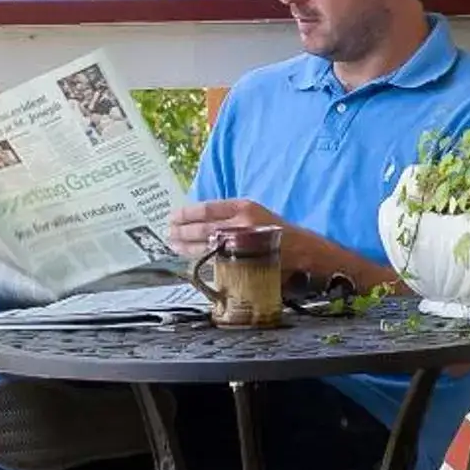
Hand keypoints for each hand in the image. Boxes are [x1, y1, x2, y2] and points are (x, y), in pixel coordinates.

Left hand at [168, 198, 285, 260]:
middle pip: (202, 227)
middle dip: (182, 231)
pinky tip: (189, 257)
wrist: (301, 249)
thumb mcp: (255, 213)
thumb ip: (231, 215)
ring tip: (173, 244)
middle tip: (169, 232)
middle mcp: (241, 223)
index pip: (207, 209)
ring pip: (205, 244)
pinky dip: (200, 258)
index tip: (173, 216)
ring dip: (185, 245)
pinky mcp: (242, 262)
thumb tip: (198, 220)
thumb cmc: (275, 230)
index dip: (186, 214)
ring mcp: (240, 244)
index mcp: (243, 207)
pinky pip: (214, 260)